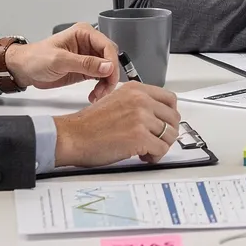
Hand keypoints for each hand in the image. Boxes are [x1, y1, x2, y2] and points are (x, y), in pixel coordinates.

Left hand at [4, 22, 118, 100]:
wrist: (23, 70)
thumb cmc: (35, 59)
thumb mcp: (60, 60)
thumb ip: (85, 63)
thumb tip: (108, 66)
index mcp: (84, 33)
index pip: (107, 46)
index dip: (111, 62)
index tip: (110, 76)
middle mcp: (89, 44)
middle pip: (111, 58)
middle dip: (110, 75)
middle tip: (104, 90)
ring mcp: (88, 57)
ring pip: (108, 69)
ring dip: (106, 83)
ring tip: (98, 95)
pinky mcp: (86, 69)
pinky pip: (101, 78)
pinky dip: (101, 87)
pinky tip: (95, 94)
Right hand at [52, 82, 181, 166]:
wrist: (71, 136)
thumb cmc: (88, 124)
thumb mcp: (116, 101)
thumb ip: (137, 103)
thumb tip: (157, 115)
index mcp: (136, 89)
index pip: (170, 99)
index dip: (170, 115)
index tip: (165, 124)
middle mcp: (141, 100)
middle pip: (173, 118)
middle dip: (167, 132)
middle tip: (156, 140)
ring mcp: (141, 118)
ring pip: (170, 135)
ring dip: (161, 145)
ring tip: (147, 149)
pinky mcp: (140, 137)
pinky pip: (161, 149)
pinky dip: (155, 156)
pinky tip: (143, 156)